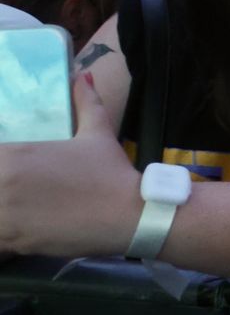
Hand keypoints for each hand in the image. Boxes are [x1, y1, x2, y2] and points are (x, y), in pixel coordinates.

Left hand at [0, 76, 139, 256]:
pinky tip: (15, 235)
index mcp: (13, 154)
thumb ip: (85, 103)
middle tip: (10, 196)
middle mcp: (2, 180)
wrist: (132, 213)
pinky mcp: (14, 239)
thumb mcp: (98, 133)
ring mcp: (5, 212)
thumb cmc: (112, 172)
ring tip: (13, 214)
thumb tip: (82, 76)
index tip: (8, 175)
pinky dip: (3, 238)